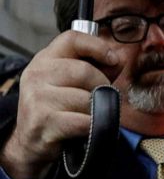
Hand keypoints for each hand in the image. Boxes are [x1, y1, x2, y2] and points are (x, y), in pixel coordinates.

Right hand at [0, 30, 119, 178]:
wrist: (31, 140)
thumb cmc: (58, 108)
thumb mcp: (72, 82)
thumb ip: (97, 68)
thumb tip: (117, 60)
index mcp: (45, 59)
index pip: (72, 38)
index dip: (98, 46)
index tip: (112, 59)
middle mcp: (38, 74)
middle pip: (85, 71)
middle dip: (102, 87)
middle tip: (101, 100)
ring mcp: (38, 97)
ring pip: (87, 98)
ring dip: (96, 111)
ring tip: (88, 115)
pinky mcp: (44, 120)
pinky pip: (84, 120)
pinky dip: (92, 126)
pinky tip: (84, 129)